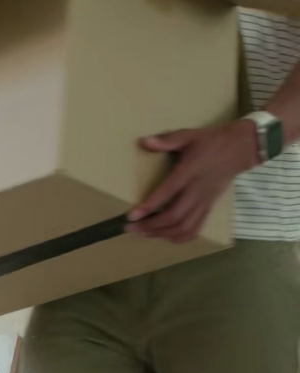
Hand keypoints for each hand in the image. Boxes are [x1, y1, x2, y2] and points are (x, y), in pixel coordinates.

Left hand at [128, 122, 257, 243]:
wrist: (241, 149)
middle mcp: (198, 190)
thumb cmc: (212, 142)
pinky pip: (197, 228)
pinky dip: (181, 237)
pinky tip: (166, 237)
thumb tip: (144, 141)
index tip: (131, 215)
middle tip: (131, 228)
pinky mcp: (210, 207)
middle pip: (175, 216)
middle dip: (151, 226)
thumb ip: (167, 140)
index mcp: (190, 172)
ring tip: (143, 234)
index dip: (149, 206)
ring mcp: (205, 201)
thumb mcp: (189, 135)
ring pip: (185, 226)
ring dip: (162, 234)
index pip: (168, 192)